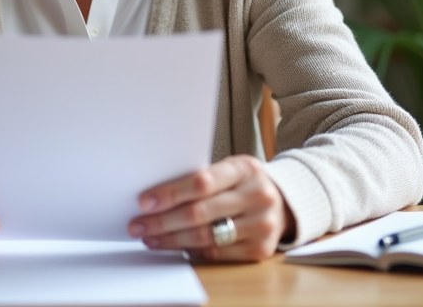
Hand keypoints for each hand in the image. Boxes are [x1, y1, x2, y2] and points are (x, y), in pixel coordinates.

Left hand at [127, 155, 294, 261]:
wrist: (284, 202)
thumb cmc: (244, 183)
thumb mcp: (230, 170)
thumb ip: (202, 180)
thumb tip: (155, 197)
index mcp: (245, 168)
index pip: (201, 182)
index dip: (170, 193)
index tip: (144, 202)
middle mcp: (257, 196)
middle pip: (200, 213)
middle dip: (163, 221)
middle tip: (138, 225)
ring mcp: (261, 224)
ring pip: (206, 237)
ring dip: (172, 240)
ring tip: (150, 238)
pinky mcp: (260, 249)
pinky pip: (217, 254)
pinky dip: (192, 251)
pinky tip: (175, 247)